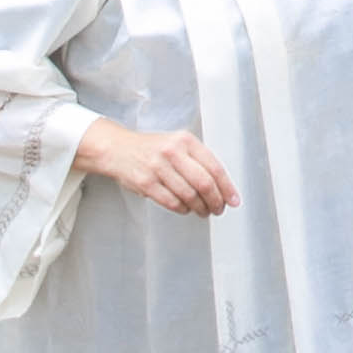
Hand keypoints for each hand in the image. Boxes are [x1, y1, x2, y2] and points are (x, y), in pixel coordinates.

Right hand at [72, 119, 237, 214]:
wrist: (118, 149)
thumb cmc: (153, 149)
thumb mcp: (177, 143)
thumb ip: (197, 159)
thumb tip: (222, 186)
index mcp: (185, 140)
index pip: (214, 167)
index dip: (227, 187)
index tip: (233, 200)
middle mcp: (172, 152)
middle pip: (204, 183)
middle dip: (215, 201)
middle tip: (218, 209)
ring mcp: (158, 168)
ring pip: (188, 195)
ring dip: (200, 208)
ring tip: (203, 211)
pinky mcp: (145, 183)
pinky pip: (172, 202)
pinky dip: (183, 209)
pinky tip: (186, 209)